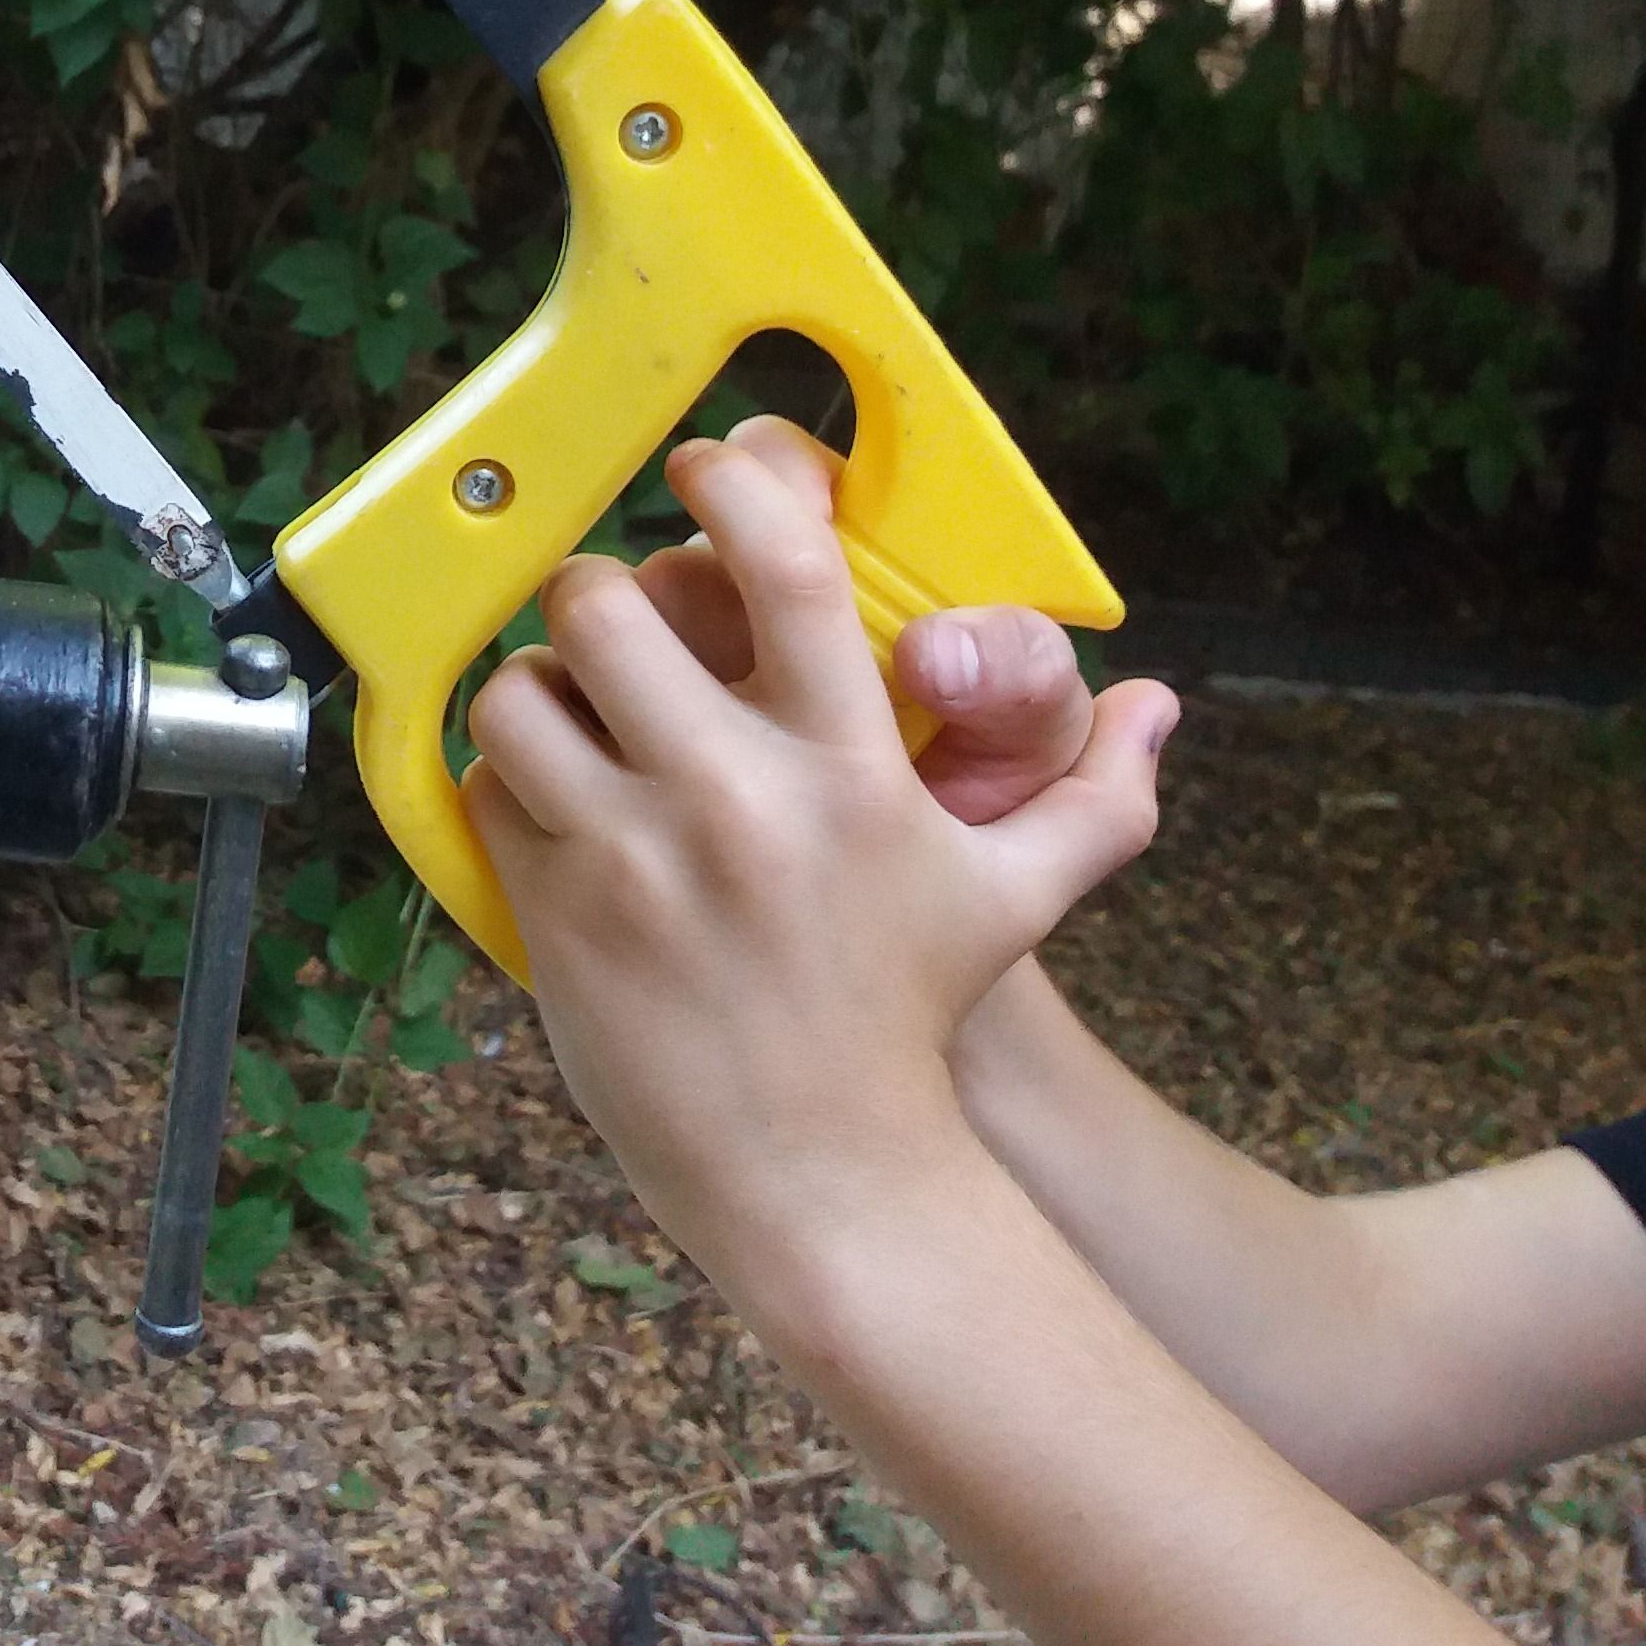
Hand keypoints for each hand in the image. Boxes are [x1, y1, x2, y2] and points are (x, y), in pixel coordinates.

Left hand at [466, 427, 1173, 1270]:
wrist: (818, 1174)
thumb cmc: (907, 1018)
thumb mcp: (1011, 900)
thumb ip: (1092, 797)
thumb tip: (1158, 706)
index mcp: (848, 770)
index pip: (783, 568)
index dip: (733, 487)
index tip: (705, 472)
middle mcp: (735, 800)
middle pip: (610, 602)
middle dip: (598, 587)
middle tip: (616, 614)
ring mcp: (634, 857)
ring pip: (521, 689)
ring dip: (537, 684)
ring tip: (575, 710)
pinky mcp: (556, 910)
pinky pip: (486, 786)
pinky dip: (504, 779)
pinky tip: (551, 802)